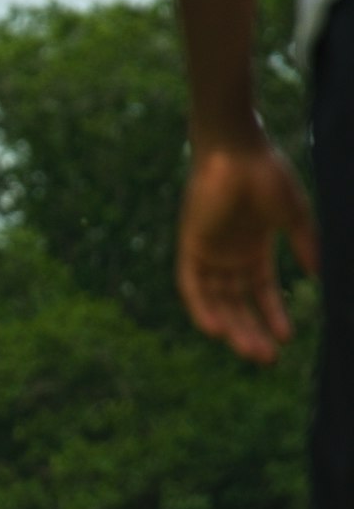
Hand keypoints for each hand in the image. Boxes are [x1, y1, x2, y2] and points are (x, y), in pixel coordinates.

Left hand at [176, 141, 317, 363]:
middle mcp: (228, 255)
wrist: (238, 149)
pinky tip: (218, 331)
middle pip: (237, 304)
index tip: (287, 339)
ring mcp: (208, 252)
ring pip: (217, 301)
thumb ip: (305, 245)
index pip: (260, 292)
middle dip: (252, 331)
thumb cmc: (267, 174)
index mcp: (252, 248)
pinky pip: (191, 287)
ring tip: (251, 351)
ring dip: (233, 328)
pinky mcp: (190, 247)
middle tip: (267, 359)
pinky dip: (202, 309)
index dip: (272, 316)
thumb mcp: (293, 216)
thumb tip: (318, 275)